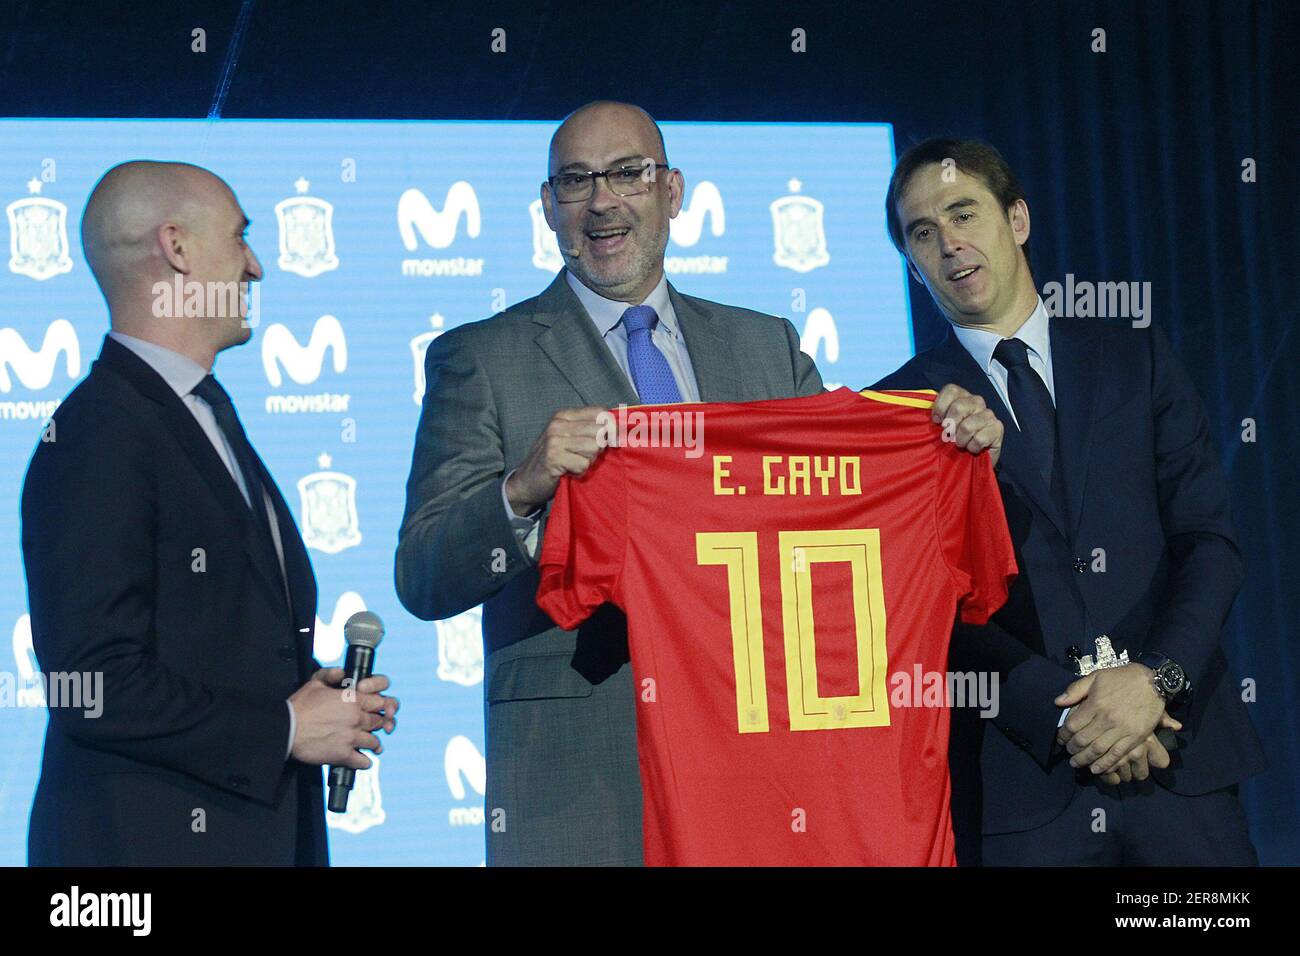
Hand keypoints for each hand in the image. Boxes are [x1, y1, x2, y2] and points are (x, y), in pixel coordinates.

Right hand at [288, 668, 399, 768]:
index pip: (381, 701)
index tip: (377, 709)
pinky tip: (361, 759)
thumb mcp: (315, 683)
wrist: (287, 730)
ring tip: (369, 743)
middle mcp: (356, 718)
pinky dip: (364, 762)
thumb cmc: (299, 707)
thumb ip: (331, 674)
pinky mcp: (343, 755)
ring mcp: (351, 737)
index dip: (380, 705)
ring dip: (372, 743)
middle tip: (373, 727)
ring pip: (375, 742)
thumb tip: (341, 672)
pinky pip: (363, 762)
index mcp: (353, 700)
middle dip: (377, 724)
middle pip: (379, 722)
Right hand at [505, 406, 613, 515]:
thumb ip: (590, 430)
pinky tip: (568, 472)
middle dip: (599, 449)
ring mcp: (554, 439)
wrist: (525, 482)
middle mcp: (558, 424)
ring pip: (595, 447)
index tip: (611, 441)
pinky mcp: (553, 457)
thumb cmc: (554, 461)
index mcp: (564, 415)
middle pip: (600, 431)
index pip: (601, 412)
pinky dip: (580, 472)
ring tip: (574, 464)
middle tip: (583, 457)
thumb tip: (620, 429)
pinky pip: (584, 464)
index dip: (612, 427)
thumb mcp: (569, 439)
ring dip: (588, 462)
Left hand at [933, 384, 1003, 467]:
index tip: (936, 422)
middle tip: (949, 436)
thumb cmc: (952, 441)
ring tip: (961, 444)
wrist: (971, 461)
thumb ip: (933, 415)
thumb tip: (914, 409)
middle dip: (950, 427)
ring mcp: (988, 414)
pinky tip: (973, 448)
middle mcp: (976, 402)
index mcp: (961, 397)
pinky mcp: (998, 428)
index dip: (940, 407)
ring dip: (960, 440)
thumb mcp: (939, 427)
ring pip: (968, 425)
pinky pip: (979, 438)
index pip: (952, 390)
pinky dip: (972, 447)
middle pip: (959, 407)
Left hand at [1055, 664, 1174, 774]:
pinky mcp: (1136, 737)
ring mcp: (1123, 729)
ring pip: (1099, 750)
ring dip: (1085, 759)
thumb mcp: (1096, 676)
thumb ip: (1075, 690)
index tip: (1061, 739)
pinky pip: (1118, 754)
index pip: (1073, 725)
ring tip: (1077, 763)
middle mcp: (1107, 719)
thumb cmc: (1122, 678)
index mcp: (1096, 704)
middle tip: (1068, 752)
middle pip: (1083, 740)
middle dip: (1072, 749)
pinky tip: (1096, 769)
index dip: (1064, 735)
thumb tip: (1058, 702)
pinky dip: (1106, 764)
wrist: (1152, 682)